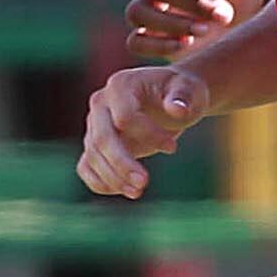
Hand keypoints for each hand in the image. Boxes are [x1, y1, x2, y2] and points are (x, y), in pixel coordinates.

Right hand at [78, 64, 210, 197]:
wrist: (172, 98)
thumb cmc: (182, 92)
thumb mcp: (189, 90)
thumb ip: (184, 97)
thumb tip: (178, 110)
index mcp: (121, 85)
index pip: (125, 117)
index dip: (148, 136)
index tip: (173, 149)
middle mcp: (101, 103)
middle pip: (102, 139)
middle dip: (122, 164)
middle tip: (143, 183)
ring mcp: (94, 125)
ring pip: (93, 156)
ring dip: (113, 178)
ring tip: (138, 192)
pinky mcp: (95, 144)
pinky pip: (86, 166)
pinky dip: (99, 182)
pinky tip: (122, 190)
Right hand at [126, 0, 261, 62]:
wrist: (234, 21)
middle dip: (189, 2)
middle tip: (222, 15)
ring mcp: (142, 7)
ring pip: (138, 13)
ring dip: (172, 24)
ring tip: (204, 31)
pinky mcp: (143, 36)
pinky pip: (136, 42)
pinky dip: (158, 45)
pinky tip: (186, 44)